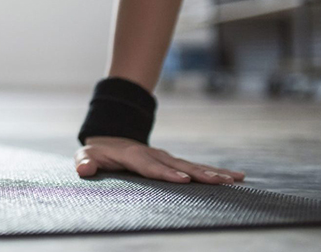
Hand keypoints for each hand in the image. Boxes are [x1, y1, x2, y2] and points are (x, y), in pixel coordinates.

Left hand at [75, 136, 245, 184]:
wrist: (110, 139)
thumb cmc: (98, 152)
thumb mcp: (87, 155)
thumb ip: (85, 162)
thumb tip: (84, 169)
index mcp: (134, 156)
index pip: (151, 166)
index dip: (166, 173)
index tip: (183, 179)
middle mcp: (154, 155)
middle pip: (178, 165)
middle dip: (198, 174)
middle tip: (218, 181)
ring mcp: (166, 158)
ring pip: (192, 165)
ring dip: (213, 172)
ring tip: (234, 179)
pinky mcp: (174, 162)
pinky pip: (196, 167)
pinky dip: (216, 172)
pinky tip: (237, 177)